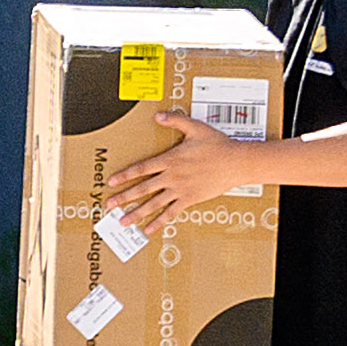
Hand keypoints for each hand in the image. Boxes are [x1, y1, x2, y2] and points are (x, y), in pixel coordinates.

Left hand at [105, 105, 264, 218]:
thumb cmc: (218, 145)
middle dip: (124, 197)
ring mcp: (180, 189)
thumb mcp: (196, 128)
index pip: (142, 168)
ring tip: (123, 221)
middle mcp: (172, 176)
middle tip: (109, 205)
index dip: (125, 175)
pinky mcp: (190, 199)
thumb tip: (158, 116)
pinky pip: (171, 212)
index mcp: (171, 159)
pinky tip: (149, 229)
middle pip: (142, 188)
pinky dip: (159, 222)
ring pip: (153, 203)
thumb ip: (176, 121)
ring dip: (136, 213)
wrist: (237, 162)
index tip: (111, 182)